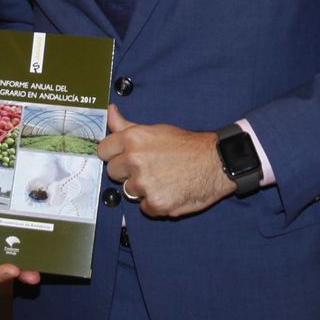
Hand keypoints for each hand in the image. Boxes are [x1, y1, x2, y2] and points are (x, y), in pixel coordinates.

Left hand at [99, 104, 233, 217]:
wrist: (216, 162)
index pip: (103, 151)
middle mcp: (134, 161)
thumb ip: (127, 125)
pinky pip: (144, 207)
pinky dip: (155, 203)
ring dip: (142, 188)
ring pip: (128, 191)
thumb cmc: (186, 145)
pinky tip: (169, 191)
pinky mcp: (156, 204)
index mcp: (132, 139)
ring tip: (163, 179)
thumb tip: (110, 111)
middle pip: (112, 172)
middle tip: (149, 168)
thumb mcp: (155, 130)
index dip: (113, 155)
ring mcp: (144, 184)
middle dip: (127, 172)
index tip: (123, 157)